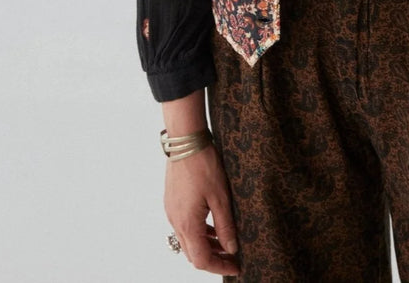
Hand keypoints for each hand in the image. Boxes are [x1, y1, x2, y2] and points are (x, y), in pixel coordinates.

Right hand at [164, 144, 239, 274]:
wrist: (186, 141)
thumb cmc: (204, 165)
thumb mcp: (221, 196)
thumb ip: (225, 225)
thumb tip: (231, 248)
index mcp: (188, 224)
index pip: (201, 259)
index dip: (220, 267)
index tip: (236, 267)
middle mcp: (176, 221)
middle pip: (193, 253)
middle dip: (213, 259)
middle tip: (232, 257)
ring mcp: (172, 211)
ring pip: (188, 240)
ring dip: (206, 246)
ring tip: (226, 243)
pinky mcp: (172, 202)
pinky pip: (185, 226)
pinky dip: (199, 232)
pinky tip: (212, 225)